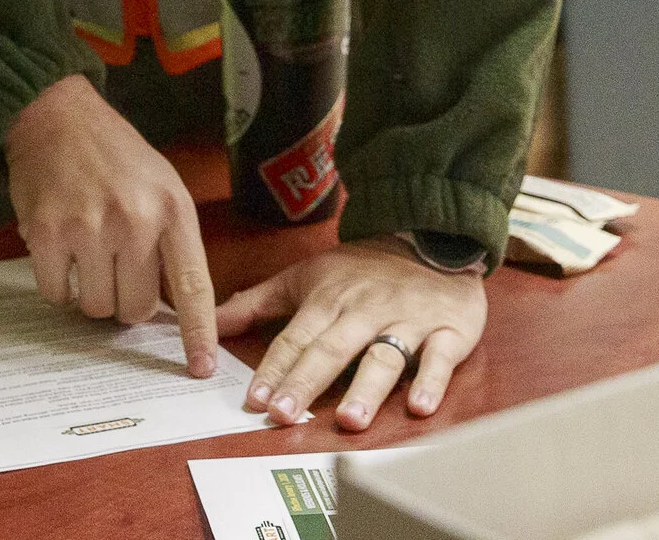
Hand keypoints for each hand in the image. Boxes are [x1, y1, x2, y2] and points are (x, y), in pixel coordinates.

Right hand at [4, 76, 217, 375]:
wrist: (56, 115)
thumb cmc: (115, 156)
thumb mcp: (163, 187)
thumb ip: (172, 244)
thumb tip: (173, 311)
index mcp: (172, 209)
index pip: (193, 286)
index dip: (197, 334)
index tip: (201, 369)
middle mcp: (134, 220)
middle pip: (135, 309)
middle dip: (125, 298)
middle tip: (114, 265)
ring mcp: (88, 227)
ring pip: (95, 307)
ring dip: (90, 291)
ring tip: (86, 251)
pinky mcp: (46, 232)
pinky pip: (56, 293)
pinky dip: (57, 282)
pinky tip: (60, 249)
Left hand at [218, 239, 486, 429]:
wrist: (430, 237)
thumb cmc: (362, 269)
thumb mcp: (305, 276)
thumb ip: (257, 302)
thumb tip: (211, 324)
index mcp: (328, 300)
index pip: (295, 338)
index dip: (274, 369)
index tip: (255, 400)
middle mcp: (364, 312)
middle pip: (332, 350)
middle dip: (307, 383)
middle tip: (285, 415)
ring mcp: (407, 322)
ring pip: (385, 357)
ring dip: (366, 389)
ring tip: (349, 421)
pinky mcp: (447, 331)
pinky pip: (440, 359)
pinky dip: (431, 381)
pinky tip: (419, 406)